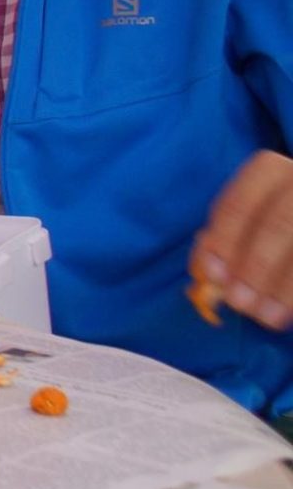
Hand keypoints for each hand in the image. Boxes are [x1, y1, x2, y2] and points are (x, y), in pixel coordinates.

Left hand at [192, 150, 292, 330]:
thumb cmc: (271, 222)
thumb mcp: (246, 220)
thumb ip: (224, 240)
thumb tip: (204, 274)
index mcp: (269, 171)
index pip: (239, 204)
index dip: (223, 242)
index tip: (212, 276)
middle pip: (278, 224)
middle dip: (255, 267)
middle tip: (238, 303)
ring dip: (285, 286)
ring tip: (267, 317)